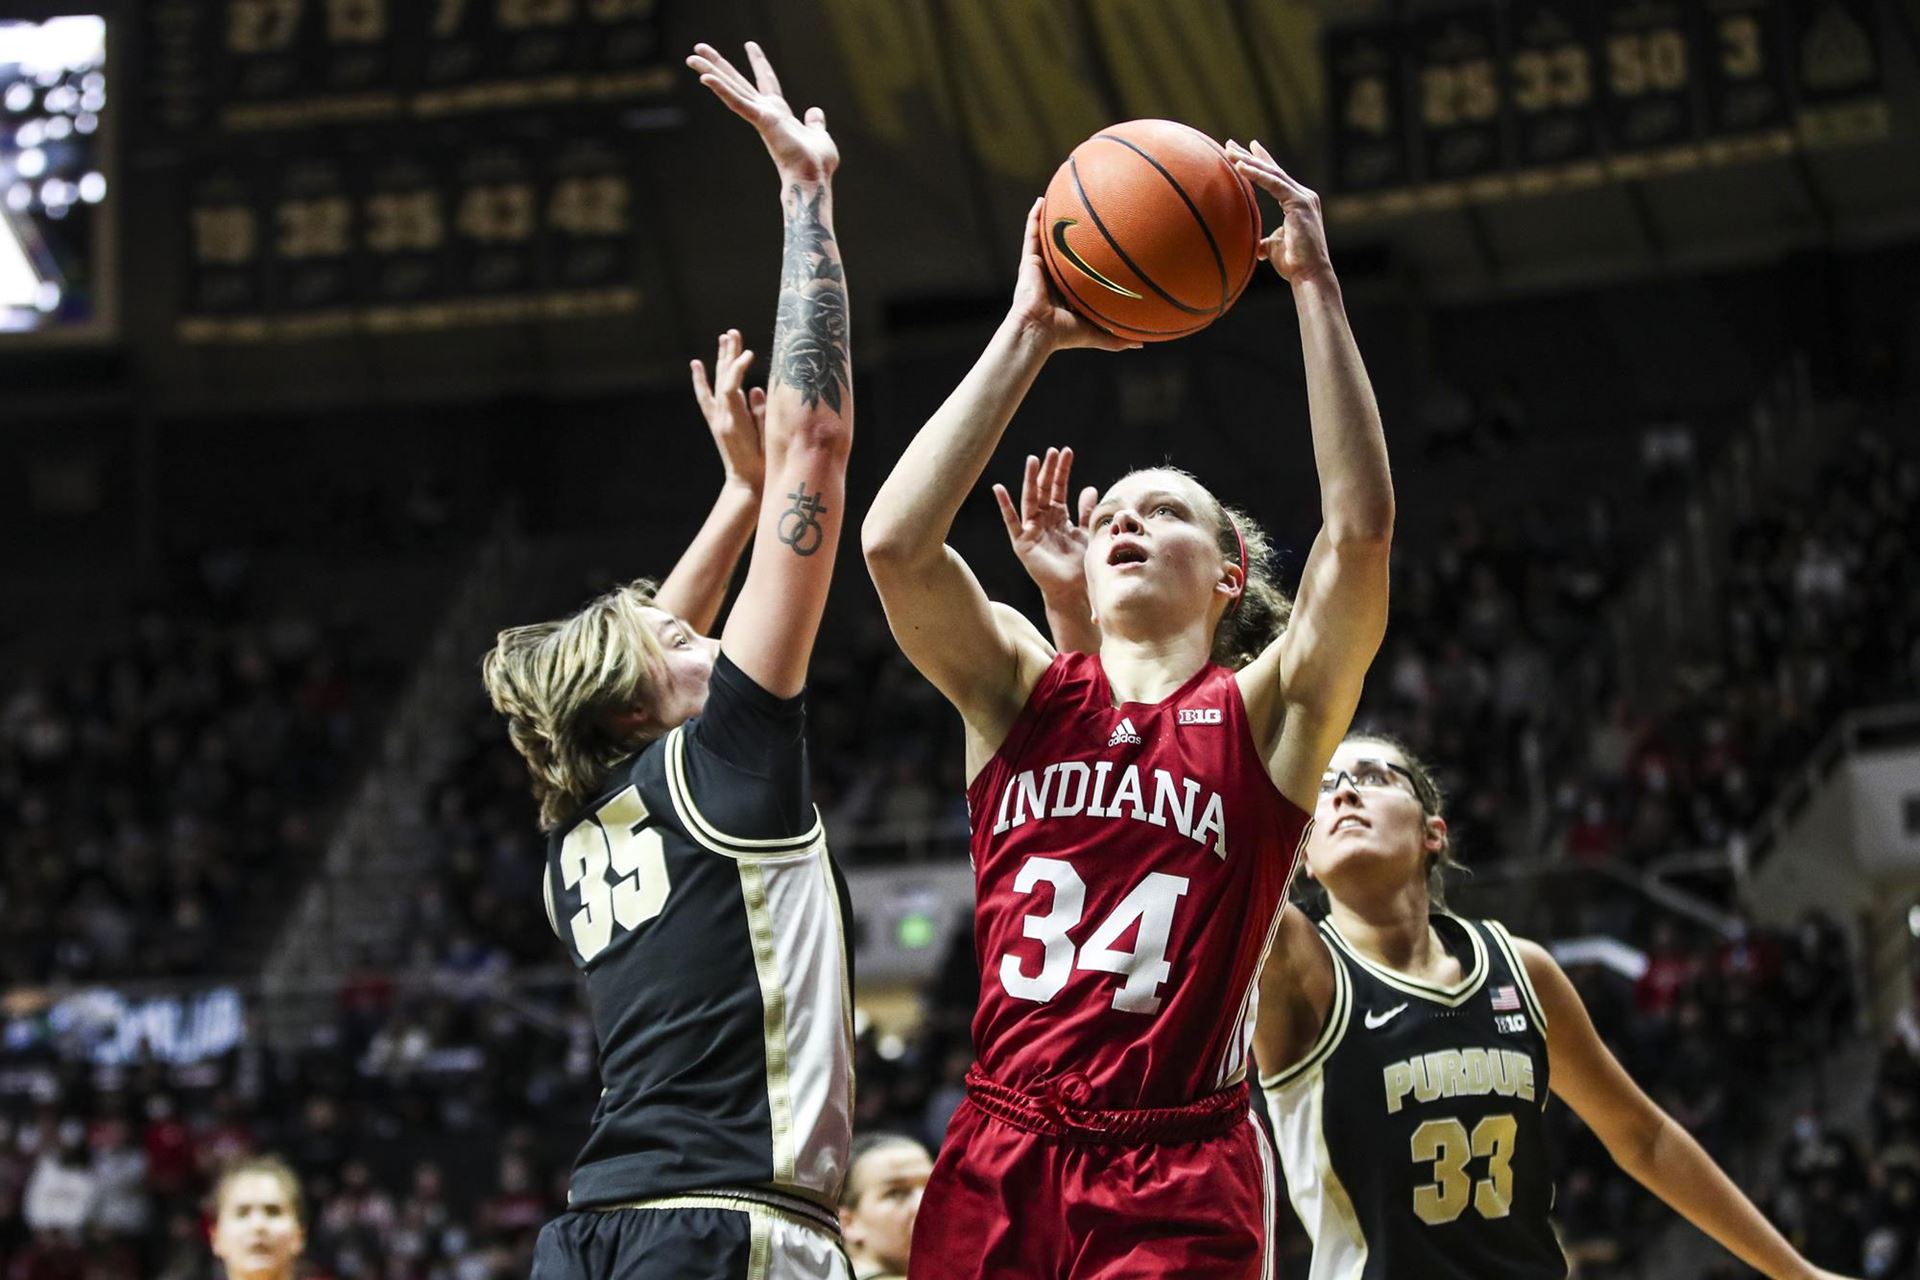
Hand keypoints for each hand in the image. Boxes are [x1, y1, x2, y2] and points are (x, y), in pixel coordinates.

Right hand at [687, 42, 836, 183]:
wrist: (814, 179)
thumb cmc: (817, 165)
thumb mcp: (819, 135)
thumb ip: (815, 123)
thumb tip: (815, 112)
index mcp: (779, 113)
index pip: (767, 81)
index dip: (759, 62)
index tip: (750, 44)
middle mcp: (766, 112)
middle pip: (738, 82)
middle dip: (720, 63)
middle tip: (699, 47)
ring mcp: (761, 116)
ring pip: (731, 88)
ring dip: (711, 71)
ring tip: (691, 56)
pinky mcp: (761, 121)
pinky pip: (737, 103)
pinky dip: (722, 89)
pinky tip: (705, 77)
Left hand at [689, 328, 765, 493]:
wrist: (746, 486)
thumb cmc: (763, 467)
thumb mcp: (768, 441)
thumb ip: (761, 414)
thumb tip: (754, 389)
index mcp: (733, 423)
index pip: (730, 387)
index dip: (738, 368)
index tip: (749, 353)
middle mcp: (720, 419)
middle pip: (722, 379)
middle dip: (729, 355)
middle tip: (733, 333)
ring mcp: (717, 420)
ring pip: (715, 384)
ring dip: (721, 360)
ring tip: (724, 338)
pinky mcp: (717, 423)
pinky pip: (706, 397)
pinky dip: (701, 380)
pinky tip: (697, 365)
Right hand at [994, 446, 1097, 601]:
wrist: (1073, 589)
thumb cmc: (1080, 564)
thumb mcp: (1086, 532)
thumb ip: (1086, 511)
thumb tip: (1090, 487)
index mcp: (1058, 517)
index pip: (1059, 488)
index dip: (1062, 470)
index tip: (1067, 451)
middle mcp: (1043, 520)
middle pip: (1044, 490)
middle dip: (1048, 470)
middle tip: (1053, 450)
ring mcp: (1031, 530)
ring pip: (1030, 500)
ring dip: (1030, 480)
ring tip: (1032, 459)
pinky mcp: (1021, 543)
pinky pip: (1011, 522)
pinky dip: (1004, 505)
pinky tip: (999, 489)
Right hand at [1007, 198, 1139, 352]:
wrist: (1038, 330)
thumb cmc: (1065, 335)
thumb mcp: (1097, 333)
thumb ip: (1117, 338)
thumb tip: (1142, 345)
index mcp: (1068, 290)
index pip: (1080, 269)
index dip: (1089, 256)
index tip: (1104, 242)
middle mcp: (1054, 276)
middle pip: (1065, 248)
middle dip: (1073, 232)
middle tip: (1086, 214)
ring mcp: (1040, 267)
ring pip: (1047, 237)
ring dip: (1052, 219)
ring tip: (1060, 197)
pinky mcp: (1029, 262)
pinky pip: (1032, 235)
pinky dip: (1034, 218)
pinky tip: (1041, 201)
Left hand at [1226, 139, 1333, 287]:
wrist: (1309, 274)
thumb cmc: (1293, 264)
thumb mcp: (1274, 247)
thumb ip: (1266, 241)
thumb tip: (1256, 247)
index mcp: (1297, 202)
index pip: (1276, 177)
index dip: (1261, 162)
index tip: (1247, 147)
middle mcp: (1303, 195)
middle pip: (1272, 170)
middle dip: (1251, 156)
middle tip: (1230, 144)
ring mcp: (1303, 198)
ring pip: (1272, 173)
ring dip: (1249, 161)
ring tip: (1229, 151)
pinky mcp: (1300, 203)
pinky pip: (1274, 183)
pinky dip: (1257, 174)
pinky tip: (1241, 166)